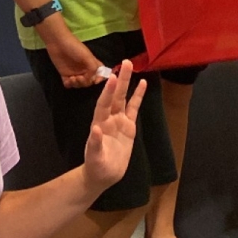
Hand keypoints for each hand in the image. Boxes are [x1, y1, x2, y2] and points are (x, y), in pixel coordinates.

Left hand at [43, 23, 102, 88]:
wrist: (58, 43)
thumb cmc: (75, 48)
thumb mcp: (88, 56)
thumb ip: (93, 69)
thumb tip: (92, 80)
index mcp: (92, 64)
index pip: (100, 74)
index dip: (99, 79)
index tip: (95, 81)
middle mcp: (85, 69)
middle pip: (89, 82)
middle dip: (85, 82)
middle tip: (79, 78)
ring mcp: (75, 72)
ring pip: (79, 84)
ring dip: (77, 84)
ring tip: (72, 78)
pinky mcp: (65, 75)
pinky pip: (69, 84)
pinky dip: (69, 84)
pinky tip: (67, 80)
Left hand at [83, 60, 145, 190]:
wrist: (103, 175)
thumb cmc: (96, 167)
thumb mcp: (94, 158)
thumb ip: (94, 144)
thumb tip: (94, 129)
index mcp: (99, 123)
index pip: (104, 104)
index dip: (108, 92)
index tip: (113, 77)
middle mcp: (108, 118)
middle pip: (115, 96)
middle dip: (120, 80)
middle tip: (125, 62)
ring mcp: (119, 121)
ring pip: (123, 98)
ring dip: (127, 83)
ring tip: (131, 66)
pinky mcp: (128, 126)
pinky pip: (134, 108)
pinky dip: (138, 96)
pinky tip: (142, 84)